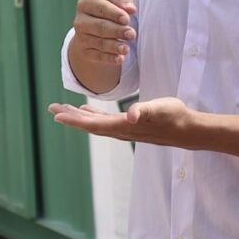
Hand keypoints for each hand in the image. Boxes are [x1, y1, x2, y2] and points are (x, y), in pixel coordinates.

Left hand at [48, 97, 197, 147]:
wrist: (186, 130)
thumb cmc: (174, 116)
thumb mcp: (160, 108)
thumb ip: (145, 110)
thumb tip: (132, 115)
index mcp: (124, 126)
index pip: (94, 125)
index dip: (75, 120)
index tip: (57, 115)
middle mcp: (120, 130)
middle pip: (90, 125)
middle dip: (70, 117)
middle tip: (51, 108)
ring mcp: (124, 130)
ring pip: (95, 124)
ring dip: (79, 117)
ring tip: (63, 110)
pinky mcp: (129, 126)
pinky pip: (104, 122)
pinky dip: (93, 117)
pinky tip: (87, 112)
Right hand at [70, 0, 136, 66]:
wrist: (93, 29)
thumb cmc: (108, 10)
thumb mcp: (114, 1)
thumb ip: (123, 0)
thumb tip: (131, 8)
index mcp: (87, 3)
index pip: (101, 8)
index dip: (114, 14)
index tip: (127, 19)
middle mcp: (81, 21)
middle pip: (100, 26)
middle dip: (117, 31)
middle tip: (131, 34)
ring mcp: (82, 38)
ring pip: (100, 43)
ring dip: (114, 46)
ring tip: (126, 48)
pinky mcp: (86, 52)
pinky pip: (98, 56)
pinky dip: (109, 58)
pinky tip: (120, 58)